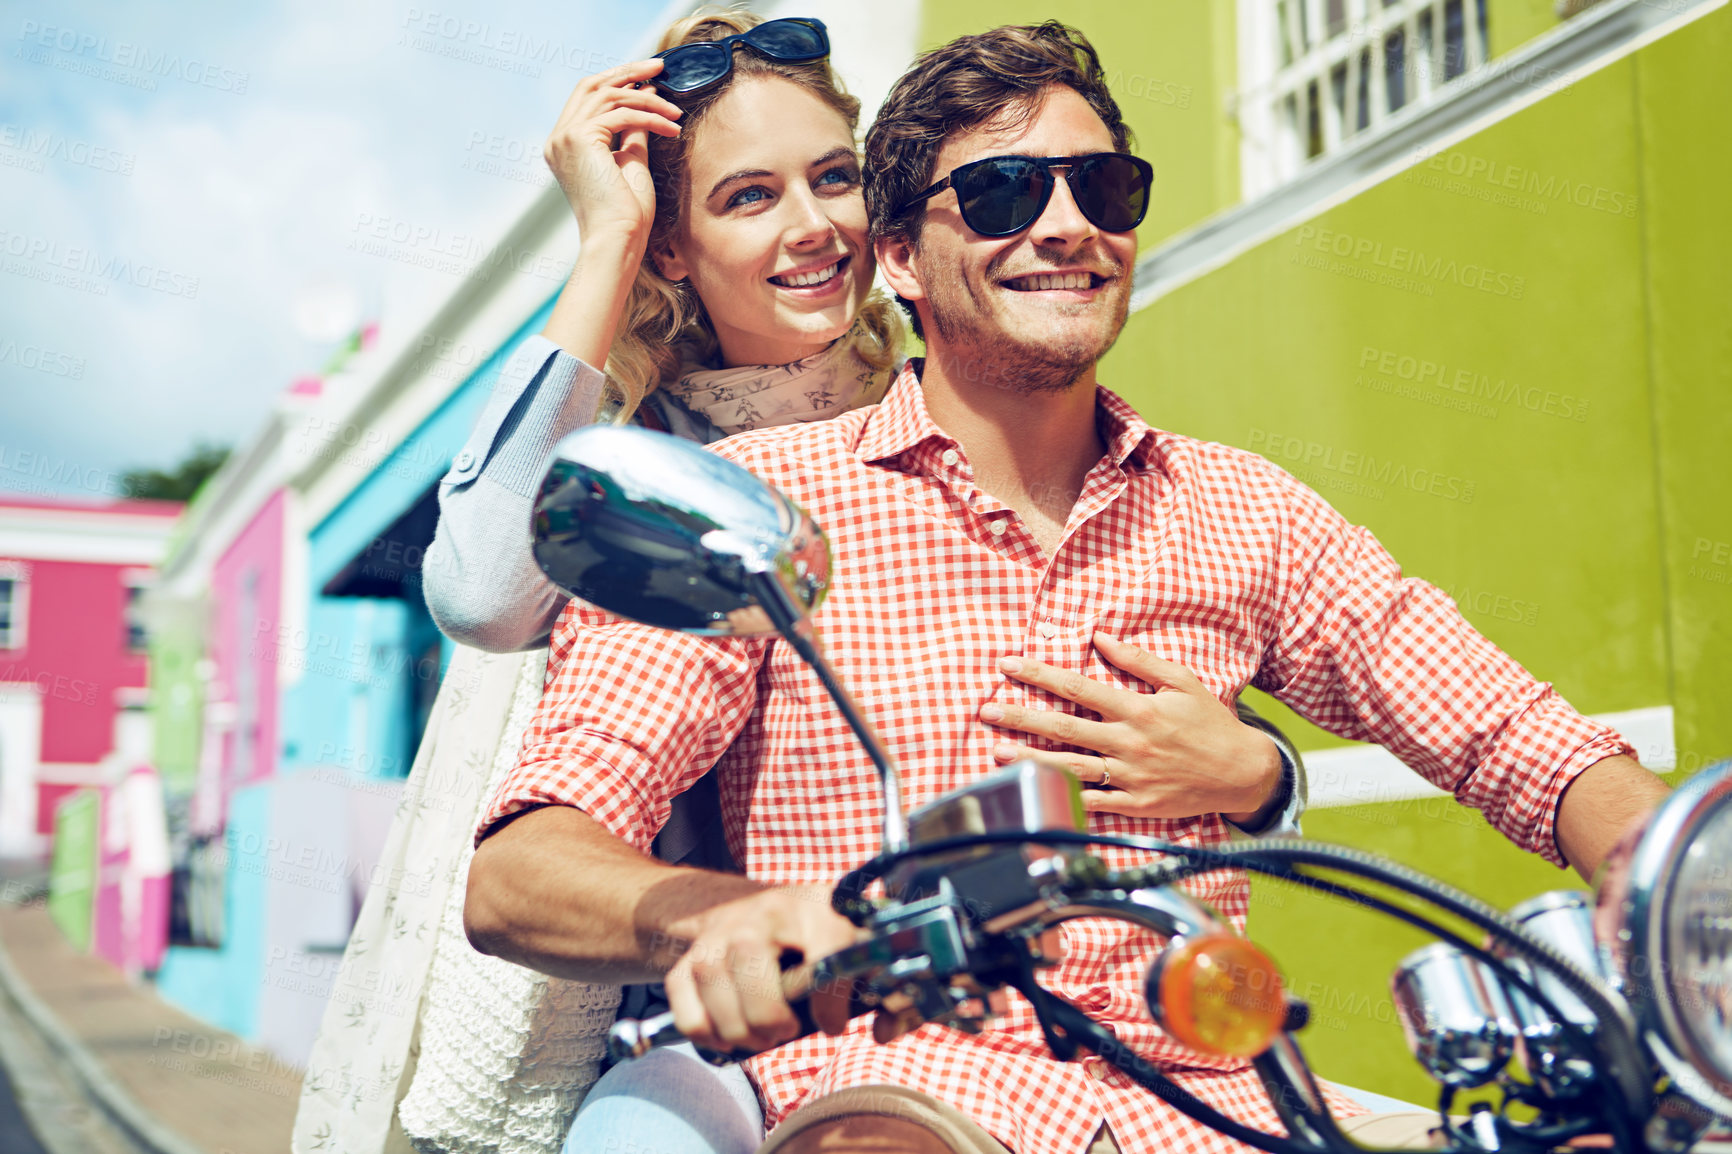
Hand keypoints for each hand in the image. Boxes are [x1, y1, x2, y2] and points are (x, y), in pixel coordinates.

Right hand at [543, 59, 682, 248]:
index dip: (618, 80)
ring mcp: (565, 137)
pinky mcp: (579, 139)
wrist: (618, 239)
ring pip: (610, 96)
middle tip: (660, 67)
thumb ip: (633, 131)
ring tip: (675, 113)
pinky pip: (621, 114)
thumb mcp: (631, 161)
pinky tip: (671, 127)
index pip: (588, 95)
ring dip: (648, 100)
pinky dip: (650, 117)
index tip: (649, 78)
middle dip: (629, 71)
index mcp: (565, 144)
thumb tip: (647, 100)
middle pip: (593, 84)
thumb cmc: (626, 213)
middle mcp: (558, 137)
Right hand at [661, 884, 861, 1054]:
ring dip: (737, 1028)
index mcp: (814, 906)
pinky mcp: (691, 954)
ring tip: (759, 1035)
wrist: (759, 907)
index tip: (832, 1026)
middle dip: (768, 1018)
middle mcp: (763, 913)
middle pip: (750, 968)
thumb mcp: (850, 945)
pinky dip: (703, 1029)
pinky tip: (727, 1033)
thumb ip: (879, 986)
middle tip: (784, 1030)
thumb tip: (887, 1029)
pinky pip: (684, 1000)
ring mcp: (721, 932)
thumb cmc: (816, 937)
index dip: (829, 1000)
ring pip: (712, 983)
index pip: (824, 950)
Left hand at [981, 631, 1280, 822]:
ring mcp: (1130, 777)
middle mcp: (1130, 742)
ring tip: (997, 752)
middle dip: (1021, 717)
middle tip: (986, 710)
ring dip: (1031, 759)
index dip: (1040, 674)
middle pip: (1065, 728)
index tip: (1008, 665)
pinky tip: (1037, 791)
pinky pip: (1093, 803)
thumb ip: (1138, 659)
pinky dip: (1064, 798)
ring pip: (1071, 767)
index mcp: (1138, 709)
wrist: (1242, 772)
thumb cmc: (1210, 722)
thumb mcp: (1181, 681)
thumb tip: (1099, 635)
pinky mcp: (1135, 805)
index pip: (1078, 687)